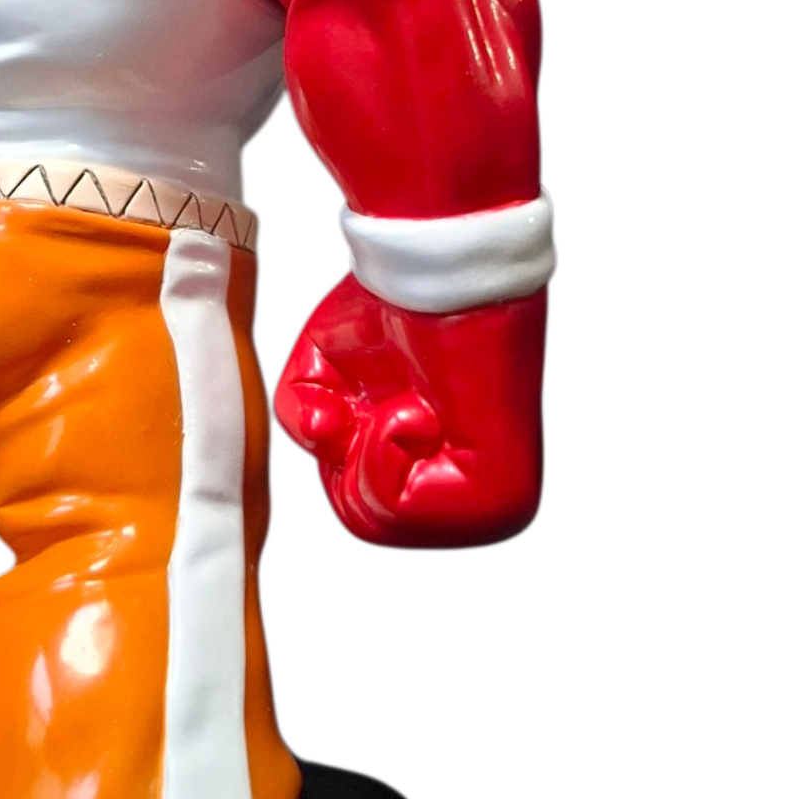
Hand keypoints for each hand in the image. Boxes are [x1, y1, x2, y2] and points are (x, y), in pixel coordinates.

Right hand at [274, 273, 546, 549]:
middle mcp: (474, 510)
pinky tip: (416, 408)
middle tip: (378, 402)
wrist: (445, 274)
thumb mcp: (321, 367)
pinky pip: (399, 506)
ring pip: (377, 522)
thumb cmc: (392, 309)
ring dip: (368, 449)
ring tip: (404, 401)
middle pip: (364, 524)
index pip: (363, 509)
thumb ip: (301, 415)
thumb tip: (322, 437)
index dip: (340, 454)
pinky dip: (385, 447)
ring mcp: (491, 512)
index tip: (363, 402)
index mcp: (444, 483)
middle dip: (348, 455)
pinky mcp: (497, 498)